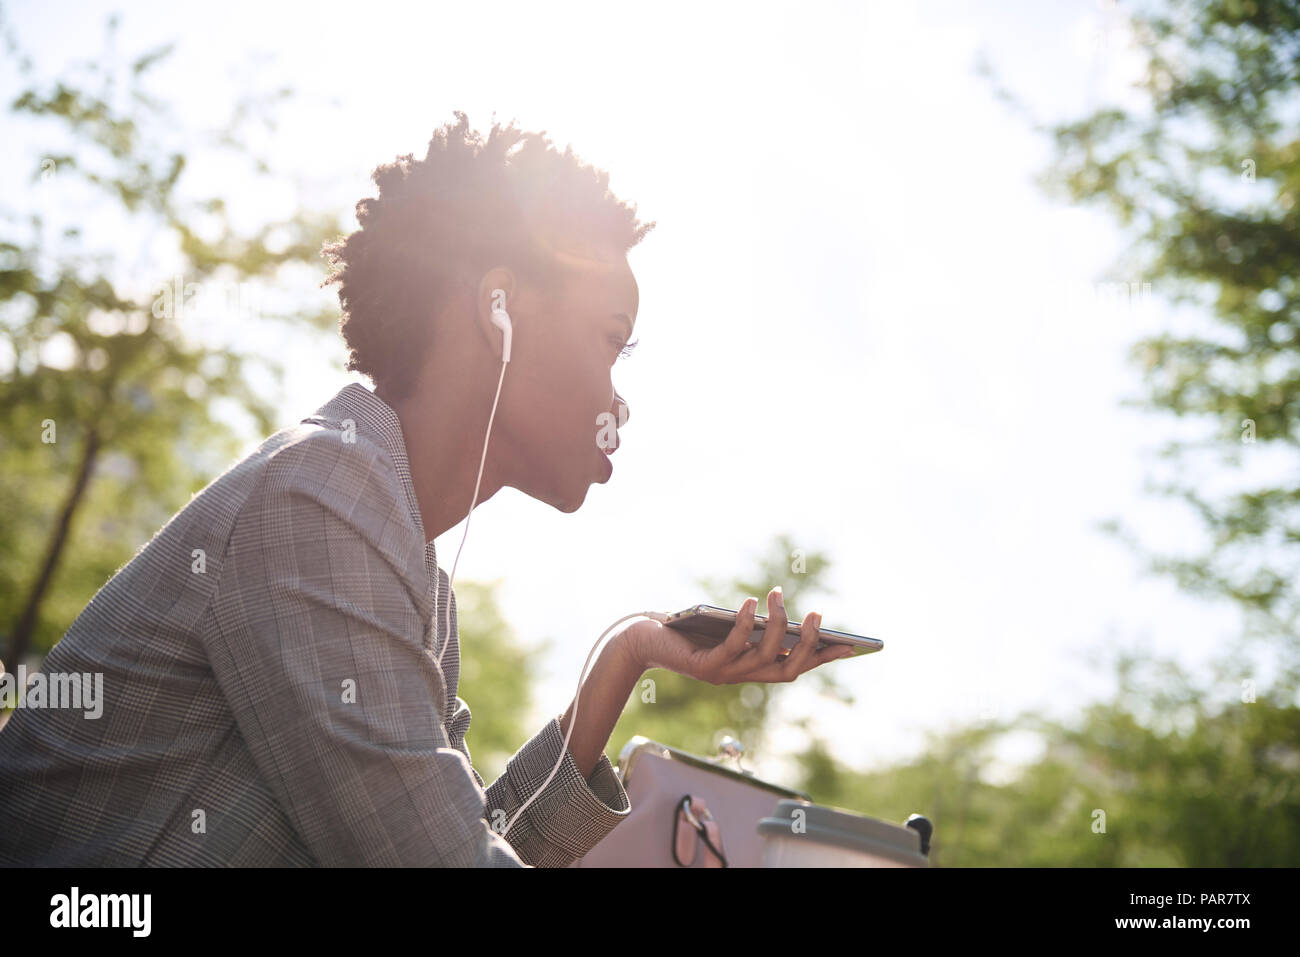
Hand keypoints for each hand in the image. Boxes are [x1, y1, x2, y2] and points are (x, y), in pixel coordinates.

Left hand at [627, 587, 855, 685]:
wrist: (644, 642)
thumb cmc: (688, 630)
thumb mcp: (725, 627)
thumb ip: (751, 627)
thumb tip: (783, 612)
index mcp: (751, 670)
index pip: (796, 667)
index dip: (821, 659)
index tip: (848, 646)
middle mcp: (742, 677)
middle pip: (788, 668)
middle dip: (808, 643)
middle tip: (818, 614)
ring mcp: (725, 675)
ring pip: (764, 655)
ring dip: (776, 623)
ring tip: (778, 595)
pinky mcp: (705, 668)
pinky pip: (732, 646)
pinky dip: (744, 624)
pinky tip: (749, 603)